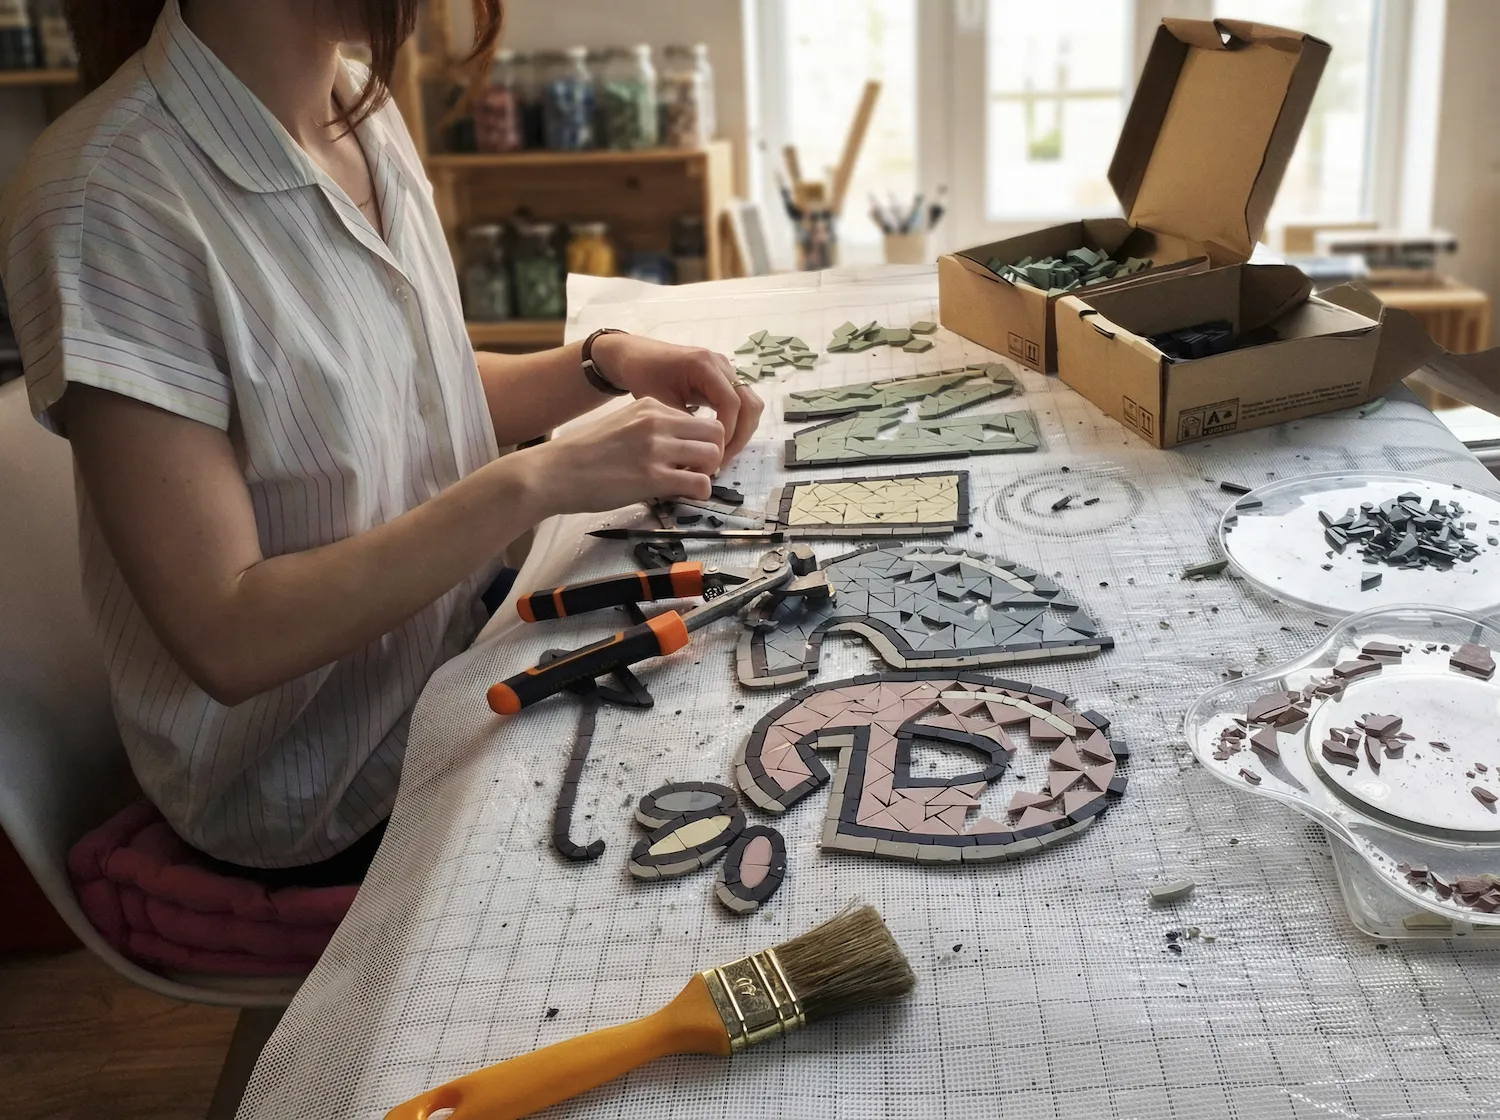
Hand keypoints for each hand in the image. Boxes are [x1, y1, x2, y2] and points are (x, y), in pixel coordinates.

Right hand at [520, 398, 725, 513]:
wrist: (553, 472)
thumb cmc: (583, 455)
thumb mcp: (621, 425)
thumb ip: (650, 428)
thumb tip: (677, 446)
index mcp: (650, 406)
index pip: (697, 418)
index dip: (699, 441)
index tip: (687, 457)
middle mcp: (656, 421)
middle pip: (714, 432)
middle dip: (713, 454)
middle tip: (697, 470)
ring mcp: (656, 448)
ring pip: (713, 456)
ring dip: (707, 473)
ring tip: (688, 482)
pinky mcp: (653, 477)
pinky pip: (700, 483)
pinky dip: (699, 492)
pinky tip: (682, 495)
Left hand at [591, 333, 764, 463]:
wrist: (637, 356)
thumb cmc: (644, 376)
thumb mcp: (659, 404)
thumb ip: (684, 425)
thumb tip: (703, 454)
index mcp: (704, 365)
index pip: (732, 403)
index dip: (727, 433)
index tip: (713, 456)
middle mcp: (722, 364)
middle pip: (750, 404)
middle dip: (740, 436)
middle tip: (722, 461)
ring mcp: (727, 370)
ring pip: (751, 406)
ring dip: (742, 432)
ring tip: (722, 455)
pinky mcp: (725, 379)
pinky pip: (742, 404)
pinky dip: (736, 424)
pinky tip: (718, 442)